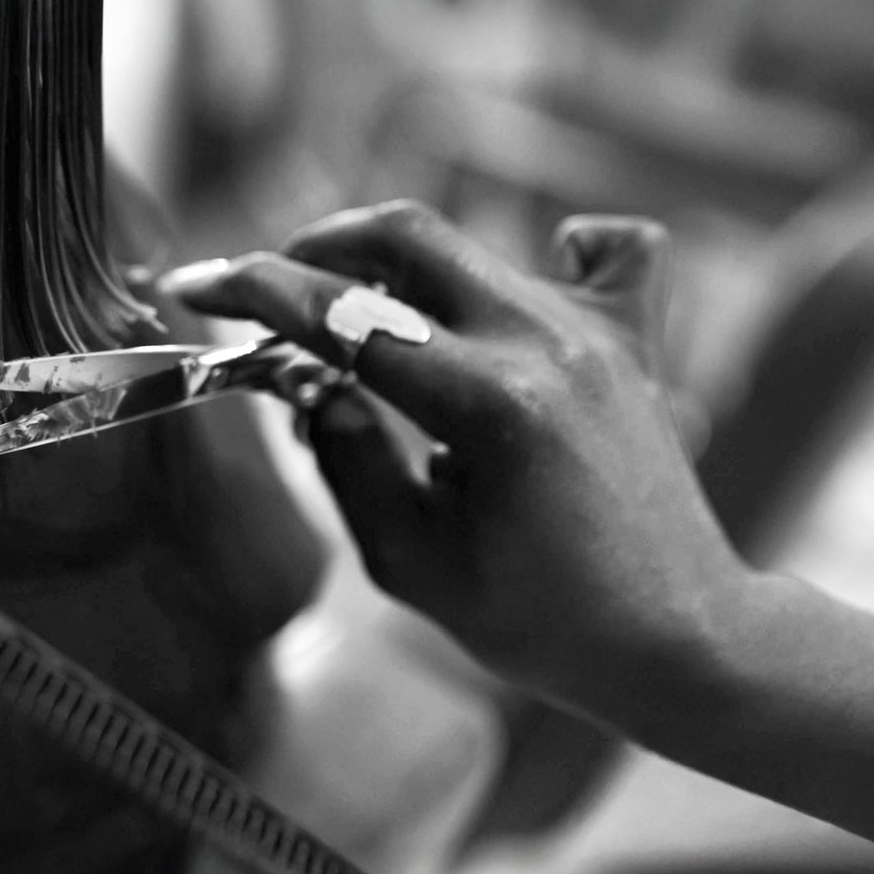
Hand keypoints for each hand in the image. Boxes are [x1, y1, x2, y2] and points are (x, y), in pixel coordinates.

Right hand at [163, 201, 749, 692]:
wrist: (674, 638)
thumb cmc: (541, 623)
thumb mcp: (412, 564)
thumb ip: (347, 460)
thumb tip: (311, 384)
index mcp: (493, 406)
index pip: (347, 316)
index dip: (256, 292)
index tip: (199, 285)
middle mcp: (549, 343)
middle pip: (407, 235)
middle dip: (316, 246)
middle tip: (268, 286)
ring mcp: (598, 330)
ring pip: (471, 249)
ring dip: (393, 272)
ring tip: (356, 329)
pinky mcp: (631, 338)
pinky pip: (601, 249)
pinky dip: (549, 252)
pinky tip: (516, 296)